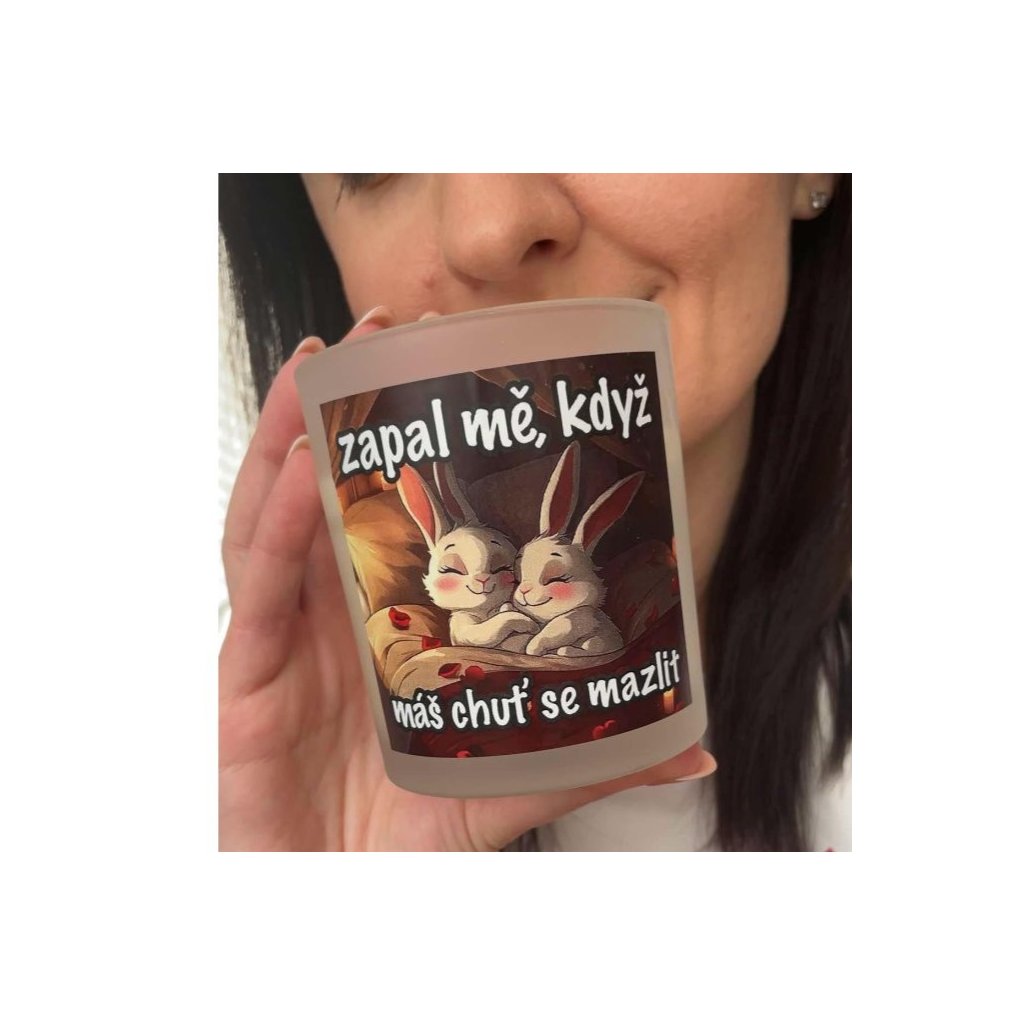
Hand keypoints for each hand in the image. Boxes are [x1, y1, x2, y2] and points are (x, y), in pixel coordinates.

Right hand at [219, 307, 711, 850]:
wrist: (336, 901)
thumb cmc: (410, 830)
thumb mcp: (510, 779)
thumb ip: (593, 755)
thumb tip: (693, 747)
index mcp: (389, 618)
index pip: (390, 512)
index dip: (406, 442)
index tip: (445, 370)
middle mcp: (334, 612)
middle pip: (327, 489)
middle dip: (343, 405)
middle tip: (382, 329)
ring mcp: (287, 638)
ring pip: (276, 515)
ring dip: (292, 433)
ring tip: (321, 361)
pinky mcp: (249, 678)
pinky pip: (256, 586)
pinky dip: (270, 521)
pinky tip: (294, 463)